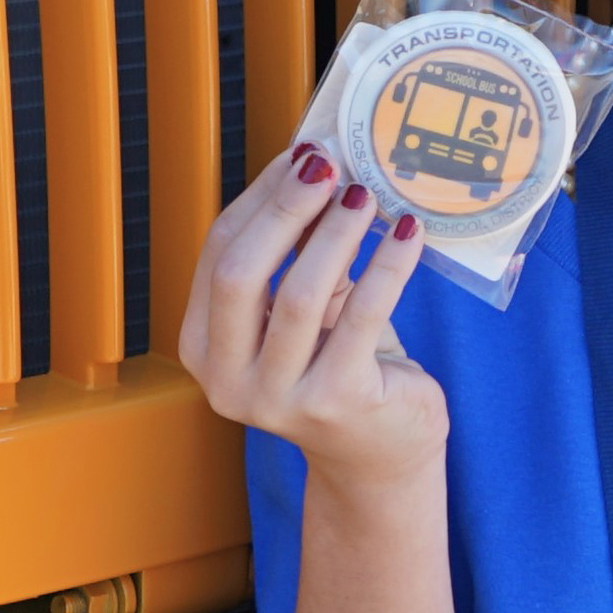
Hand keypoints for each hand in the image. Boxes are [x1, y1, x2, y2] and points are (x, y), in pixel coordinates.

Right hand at [177, 147, 446, 496]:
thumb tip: (312, 166)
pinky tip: (409, 233)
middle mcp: (228, 381)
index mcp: (203, 349)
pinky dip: (387, 264)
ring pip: (299, 294)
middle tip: (328, 166)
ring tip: (369, 195)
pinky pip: (364, 315)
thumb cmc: (337, 366)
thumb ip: (293, 252)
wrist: (379, 456)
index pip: (217, 255)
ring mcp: (280, 399)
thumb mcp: (304, 309)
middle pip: (241, 273)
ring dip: (337, 233)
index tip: (299, 156)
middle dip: (285, 209)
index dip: (259, 199)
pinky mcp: (340, 402)